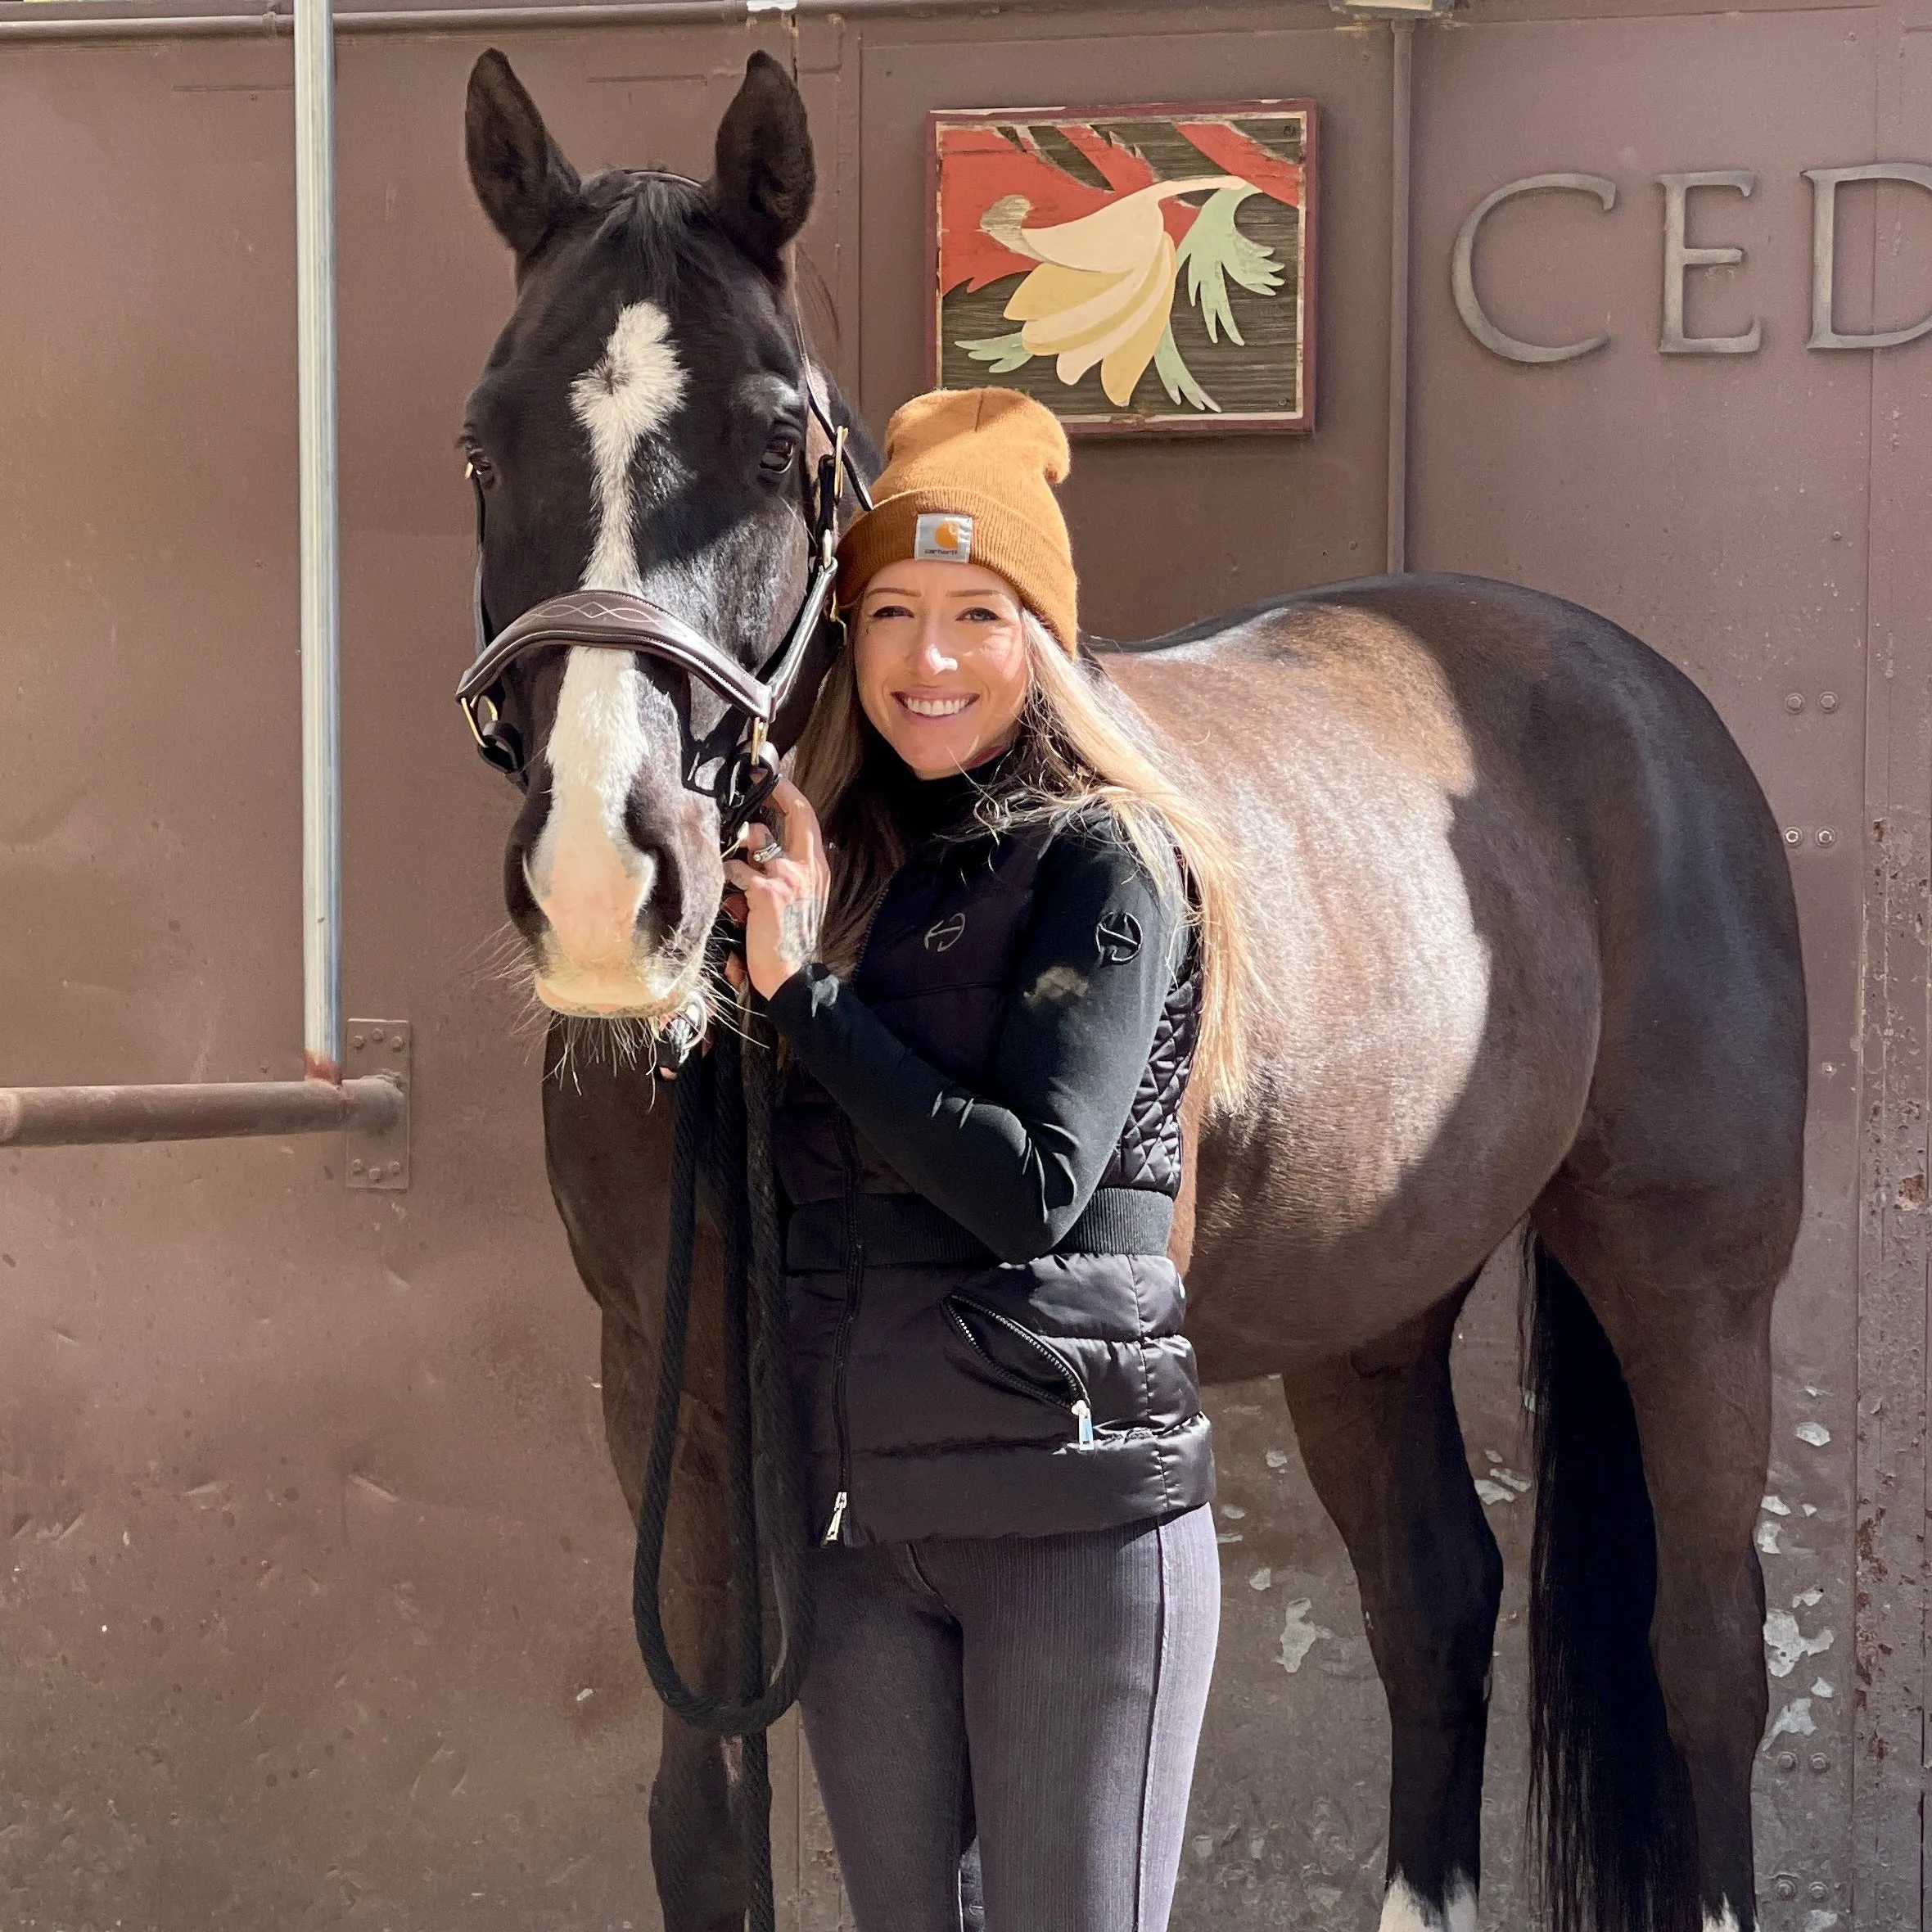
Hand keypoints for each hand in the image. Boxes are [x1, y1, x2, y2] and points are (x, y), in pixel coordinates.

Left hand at [722, 778, 830, 998]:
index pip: (808, 819)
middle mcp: (808, 867)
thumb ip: (785, 869)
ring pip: (755, 843)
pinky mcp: (766, 891)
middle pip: (794, 814)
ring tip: (739, 884)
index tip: (775, 778)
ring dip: (740, 857)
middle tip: (756, 780)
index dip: (791, 794)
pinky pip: (736, 871)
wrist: (795, 974)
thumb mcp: (799, 898)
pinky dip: (729, 881)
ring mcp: (788, 876)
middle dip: (774, 793)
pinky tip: (734, 902)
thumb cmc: (791, 938)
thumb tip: (757, 842)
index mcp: (817, 868)